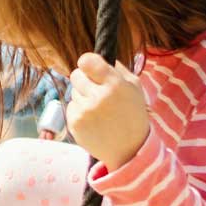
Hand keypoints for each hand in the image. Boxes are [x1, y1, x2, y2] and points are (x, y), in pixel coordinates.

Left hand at [66, 54, 149, 170]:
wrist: (129, 148)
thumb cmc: (132, 113)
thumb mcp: (134, 87)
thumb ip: (117, 69)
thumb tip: (99, 57)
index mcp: (115, 85)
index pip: (87, 61)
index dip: (86, 62)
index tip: (89, 66)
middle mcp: (98, 97)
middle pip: (76, 75)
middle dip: (84, 79)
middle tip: (95, 89)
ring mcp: (84, 111)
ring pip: (74, 92)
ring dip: (83, 97)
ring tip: (99, 109)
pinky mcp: (74, 123)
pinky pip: (71, 107)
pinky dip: (80, 111)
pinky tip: (93, 120)